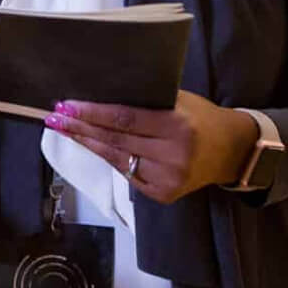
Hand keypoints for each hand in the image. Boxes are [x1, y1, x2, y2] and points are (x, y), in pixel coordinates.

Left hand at [45, 92, 260, 204]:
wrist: (231, 151)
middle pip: (116, 139)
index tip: (67, 105)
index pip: (125, 118)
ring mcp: (168, 178)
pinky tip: (93, 145)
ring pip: (118, 158)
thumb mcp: (179, 100)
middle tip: (56, 117)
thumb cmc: (202, 117)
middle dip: (82, 128)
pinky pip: (128, 173)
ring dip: (89, 143)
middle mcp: (173, 154)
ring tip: (66, 130)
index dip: (93, 113)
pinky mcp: (164, 194)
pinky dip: (110, 158)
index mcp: (177, 125)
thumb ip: (147, 100)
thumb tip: (102, 94)